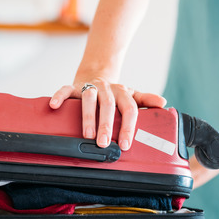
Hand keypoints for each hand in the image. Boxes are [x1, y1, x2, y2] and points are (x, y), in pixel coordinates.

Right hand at [49, 78, 166, 150]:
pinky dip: (59, 96)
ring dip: (87, 116)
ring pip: (89, 98)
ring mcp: (90, 86)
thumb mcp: (132, 96)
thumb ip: (146, 101)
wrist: (96, 75)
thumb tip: (163, 103)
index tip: (125, 144)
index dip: (128, 126)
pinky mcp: (74, 86)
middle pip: (108, 105)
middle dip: (106, 125)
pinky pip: (65, 89)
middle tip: (104, 143)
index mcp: (123, 92)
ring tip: (87, 135)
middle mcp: (107, 88)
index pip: (129, 108)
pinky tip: (54, 106)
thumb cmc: (114, 94)